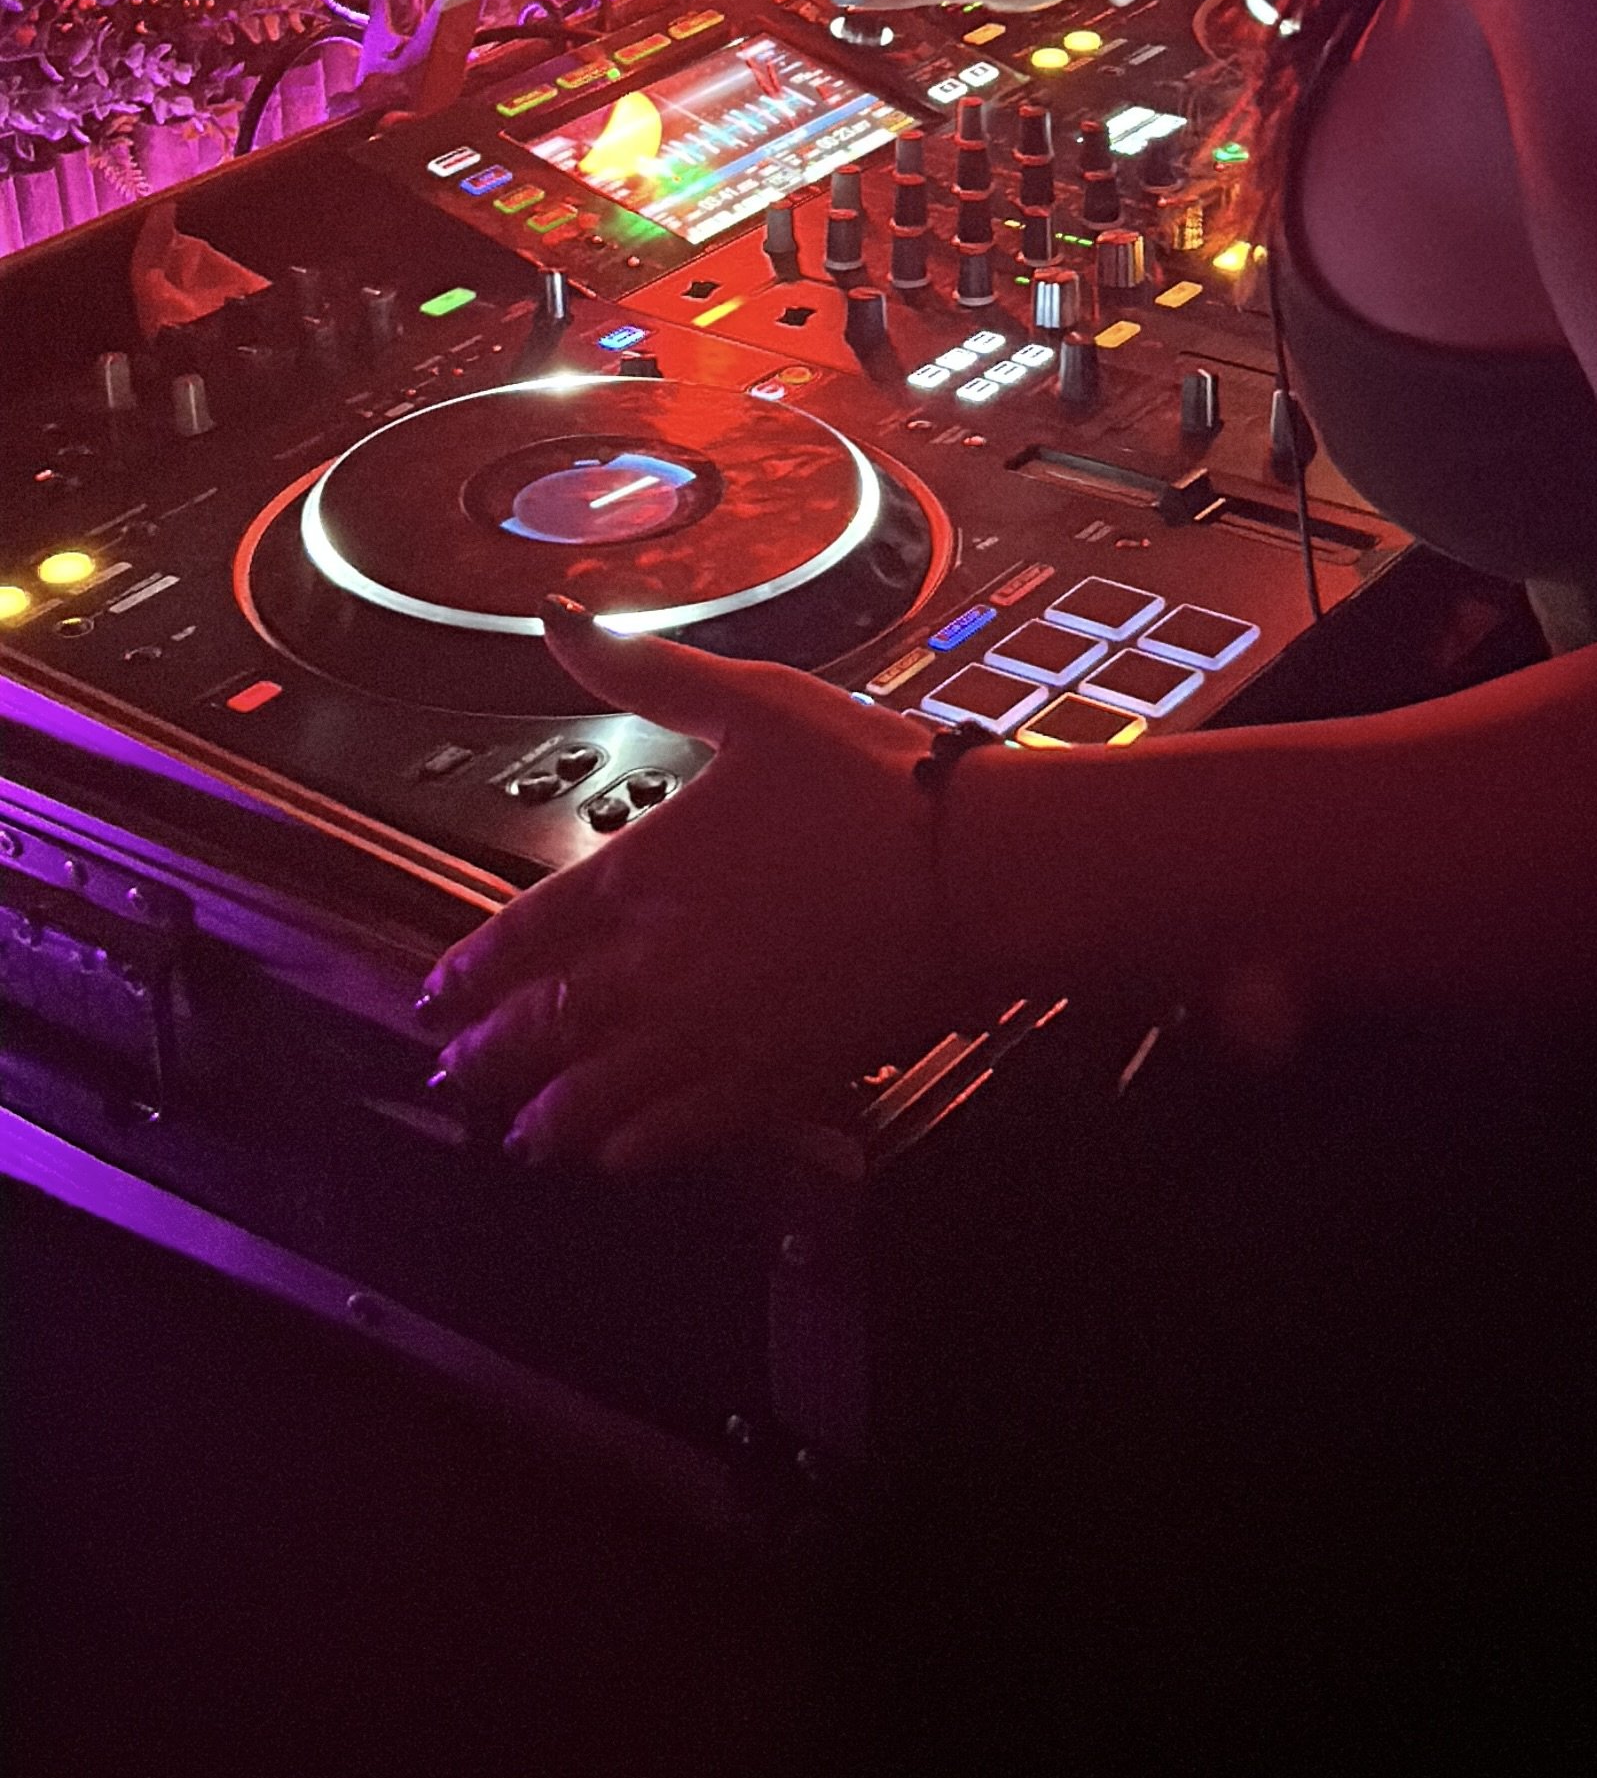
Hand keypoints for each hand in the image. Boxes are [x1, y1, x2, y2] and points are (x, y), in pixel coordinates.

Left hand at [417, 602, 958, 1167]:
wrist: (978, 870)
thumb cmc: (876, 783)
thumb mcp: (754, 702)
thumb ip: (646, 670)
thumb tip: (563, 619)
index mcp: (643, 872)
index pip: (524, 937)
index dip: (469, 973)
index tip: (436, 995)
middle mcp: (660, 966)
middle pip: (544, 1028)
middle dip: (488, 1056)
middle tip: (454, 1073)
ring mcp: (713, 1033)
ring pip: (598, 1094)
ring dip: (547, 1116)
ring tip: (519, 1135)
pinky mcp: (774, 1079)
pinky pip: (680, 1132)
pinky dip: (633, 1149)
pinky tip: (612, 1157)